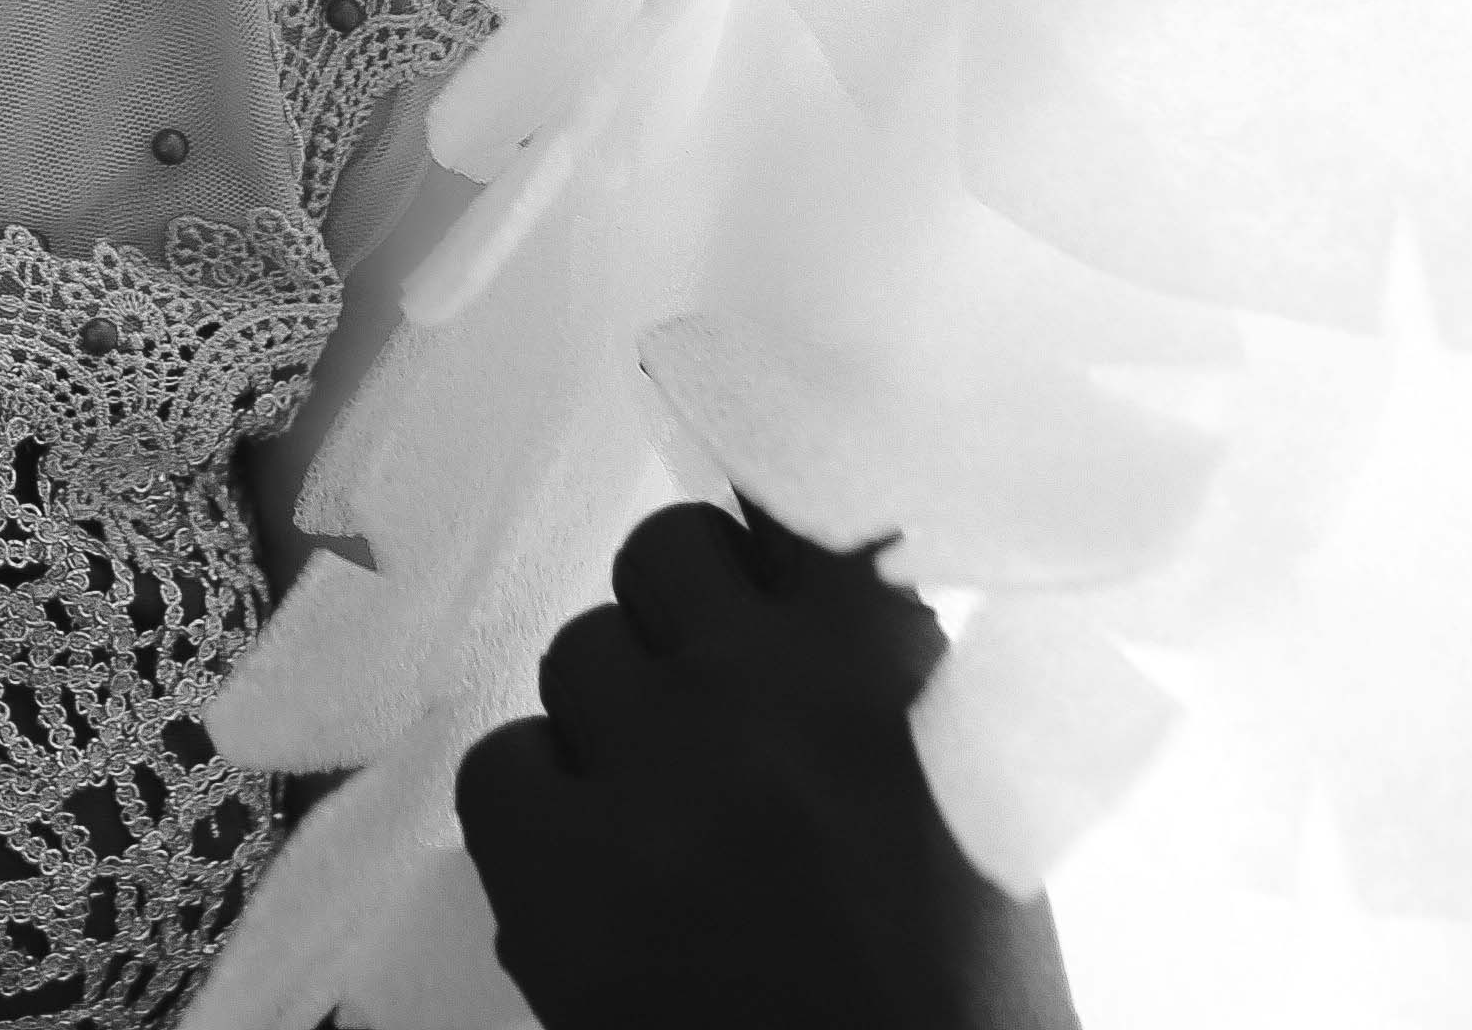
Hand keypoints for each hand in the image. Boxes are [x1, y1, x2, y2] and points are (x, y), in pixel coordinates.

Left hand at [451, 500, 1078, 1029]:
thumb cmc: (954, 986)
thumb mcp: (971, 795)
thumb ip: (884, 674)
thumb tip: (796, 577)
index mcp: (877, 665)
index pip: (789, 499)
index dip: (757, 502)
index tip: (735, 491)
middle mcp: (750, 687)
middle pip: (663, 556)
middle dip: (683, 616)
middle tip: (713, 702)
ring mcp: (639, 770)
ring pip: (577, 656)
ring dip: (617, 716)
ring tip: (669, 809)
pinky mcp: (547, 865)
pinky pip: (500, 764)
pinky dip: (540, 807)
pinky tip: (596, 866)